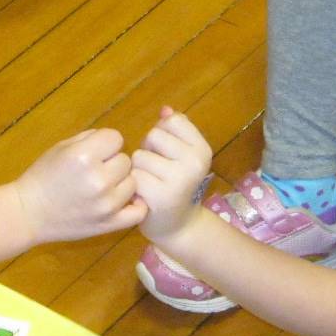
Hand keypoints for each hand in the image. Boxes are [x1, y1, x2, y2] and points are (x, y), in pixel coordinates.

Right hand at [16, 127, 145, 242]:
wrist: (28, 212)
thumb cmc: (42, 176)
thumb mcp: (60, 147)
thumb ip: (89, 139)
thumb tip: (113, 140)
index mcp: (84, 156)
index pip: (116, 138)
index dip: (105, 143)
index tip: (93, 152)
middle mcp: (99, 179)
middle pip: (126, 160)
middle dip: (112, 163)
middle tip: (95, 172)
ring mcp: (107, 204)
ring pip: (133, 183)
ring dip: (121, 183)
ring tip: (102, 188)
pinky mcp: (110, 224)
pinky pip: (138, 212)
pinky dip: (135, 205)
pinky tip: (124, 202)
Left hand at [131, 107, 212, 240]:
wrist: (177, 226)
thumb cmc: (174, 185)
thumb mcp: (179, 155)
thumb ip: (172, 130)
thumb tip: (165, 109)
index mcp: (202, 149)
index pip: (171, 121)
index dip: (161, 135)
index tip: (167, 154)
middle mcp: (195, 163)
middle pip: (153, 135)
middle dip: (148, 151)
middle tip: (157, 172)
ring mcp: (180, 179)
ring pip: (139, 156)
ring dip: (138, 170)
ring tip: (150, 184)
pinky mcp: (161, 195)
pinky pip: (133, 176)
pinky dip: (133, 186)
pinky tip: (144, 196)